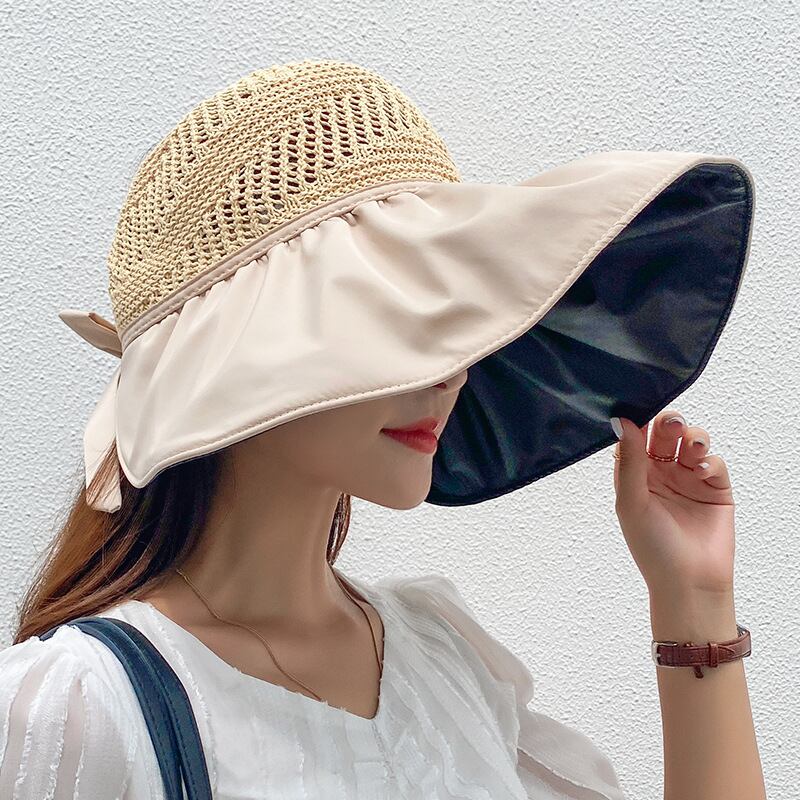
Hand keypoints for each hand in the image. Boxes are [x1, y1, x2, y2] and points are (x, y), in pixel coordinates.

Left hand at [611, 410, 735, 598]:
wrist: (689, 582)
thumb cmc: (652, 548)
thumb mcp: (631, 501)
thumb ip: (629, 461)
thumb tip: (621, 421)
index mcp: (635, 474)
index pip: (635, 437)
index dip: (638, 421)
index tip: (640, 407)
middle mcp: (661, 473)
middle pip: (665, 434)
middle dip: (669, 423)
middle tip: (671, 423)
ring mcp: (689, 478)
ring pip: (691, 441)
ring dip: (692, 436)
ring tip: (691, 447)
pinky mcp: (715, 488)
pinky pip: (714, 461)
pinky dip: (710, 460)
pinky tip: (702, 470)